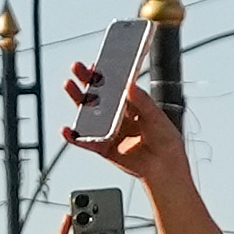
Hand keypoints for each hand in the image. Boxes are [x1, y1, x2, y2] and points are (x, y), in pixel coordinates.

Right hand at [62, 74, 186, 182]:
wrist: (164, 168)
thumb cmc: (166, 142)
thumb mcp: (156, 116)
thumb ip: (142, 101)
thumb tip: (129, 85)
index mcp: (133, 107)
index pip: (116, 88)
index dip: (106, 76)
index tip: (97, 65)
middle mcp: (119, 117)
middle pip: (100, 97)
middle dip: (88, 82)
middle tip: (78, 68)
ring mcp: (110, 132)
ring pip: (90, 114)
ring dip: (78, 101)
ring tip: (70, 86)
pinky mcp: (104, 148)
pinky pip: (86, 141)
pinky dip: (74, 136)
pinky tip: (67, 128)